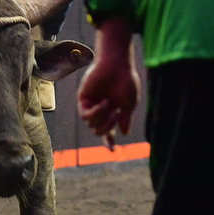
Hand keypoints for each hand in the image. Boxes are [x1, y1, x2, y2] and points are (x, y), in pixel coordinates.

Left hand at [78, 16, 139, 139]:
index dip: (109, 141)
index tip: (112, 150)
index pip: (108, 131)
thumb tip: (124, 133)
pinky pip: (85, 115)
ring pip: (91, 125)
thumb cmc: (125, 81)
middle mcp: (100, 110)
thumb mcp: (129, 103)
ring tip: (110, 105)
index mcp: (112, 112)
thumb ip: (125, 119)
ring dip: (103, 119)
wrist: (117, 65)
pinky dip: (95, 113)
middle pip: (99, 130)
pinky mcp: (83, 98)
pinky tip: (103, 104)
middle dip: (108, 126)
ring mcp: (91, 104)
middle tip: (117, 113)